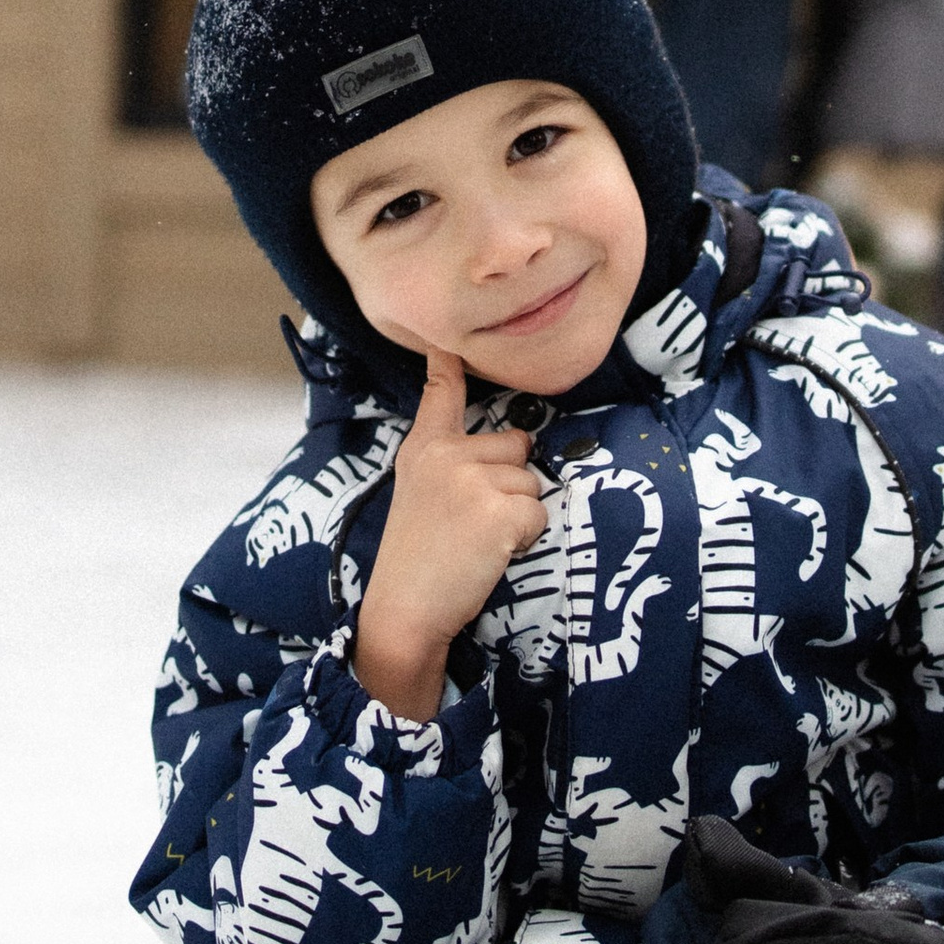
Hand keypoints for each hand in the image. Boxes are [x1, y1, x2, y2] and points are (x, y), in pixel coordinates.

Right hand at [355, 349, 546, 722]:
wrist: (405, 608)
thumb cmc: (416, 555)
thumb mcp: (417, 489)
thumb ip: (449, 455)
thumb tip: (511, 439)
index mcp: (425, 447)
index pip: (443, 392)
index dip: (450, 361)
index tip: (450, 335)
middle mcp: (447, 454)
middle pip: (517, 446)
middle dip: (510, 483)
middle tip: (472, 521)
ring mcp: (473, 481)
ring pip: (532, 483)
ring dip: (517, 515)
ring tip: (477, 541)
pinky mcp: (499, 513)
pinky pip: (538, 514)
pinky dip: (525, 539)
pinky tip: (490, 554)